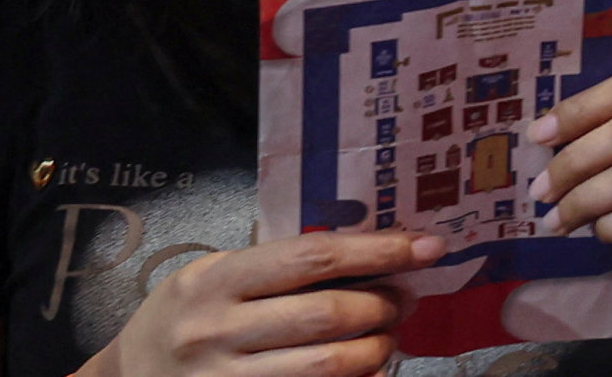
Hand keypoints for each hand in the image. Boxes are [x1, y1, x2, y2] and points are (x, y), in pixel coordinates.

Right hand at [89, 227, 435, 376]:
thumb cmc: (184, 316)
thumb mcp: (214, 275)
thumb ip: (278, 264)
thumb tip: (374, 250)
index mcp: (213, 280)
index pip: (312, 258)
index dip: (379, 250)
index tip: (428, 246)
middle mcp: (213, 330)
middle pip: (326, 316)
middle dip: (382, 305)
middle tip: (405, 299)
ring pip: (324, 367)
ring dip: (374, 351)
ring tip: (386, 339)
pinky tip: (365, 373)